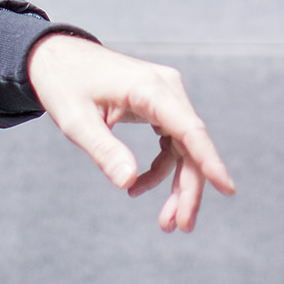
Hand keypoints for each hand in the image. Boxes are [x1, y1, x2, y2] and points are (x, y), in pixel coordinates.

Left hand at [26, 34, 236, 231]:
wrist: (56, 56)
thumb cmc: (64, 84)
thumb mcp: (76, 121)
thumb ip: (104, 151)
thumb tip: (128, 182)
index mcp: (150, 89)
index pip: (189, 129)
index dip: (209, 161)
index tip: (226, 188)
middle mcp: (166, 89)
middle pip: (191, 145)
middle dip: (188, 189)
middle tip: (179, 227)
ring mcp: (165, 96)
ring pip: (184, 147)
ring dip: (177, 184)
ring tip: (165, 221)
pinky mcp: (157, 104)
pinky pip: (171, 141)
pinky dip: (161, 168)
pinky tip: (139, 187)